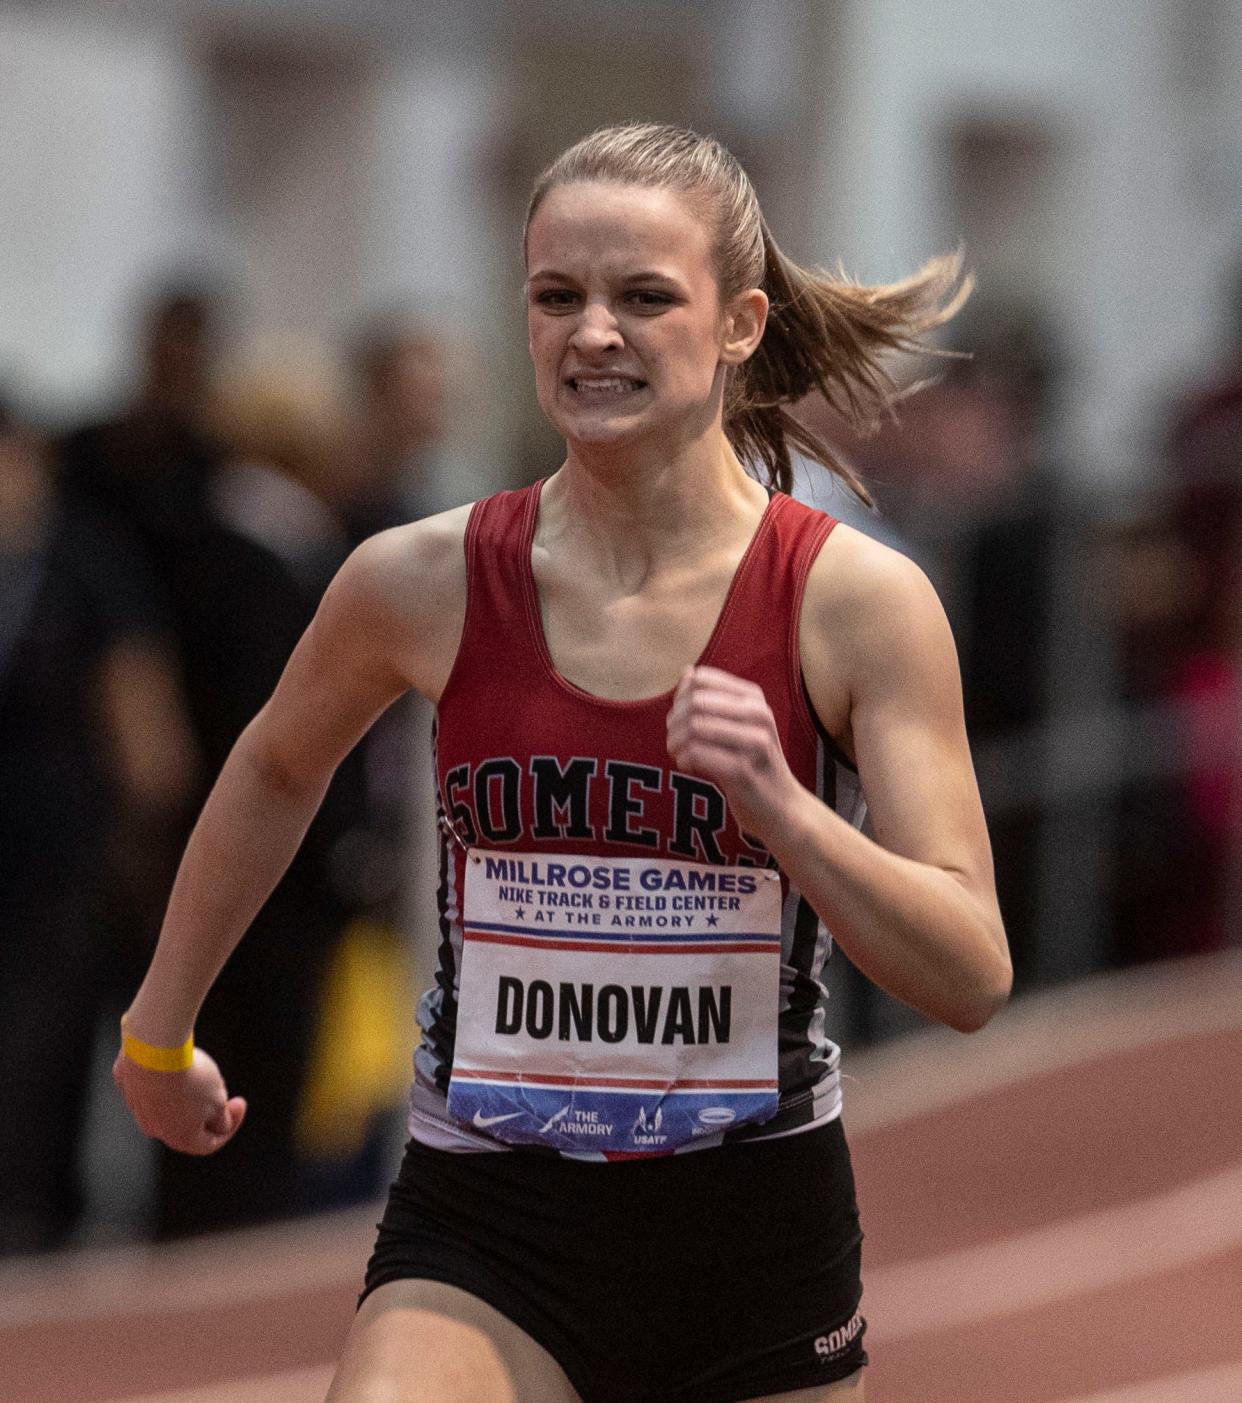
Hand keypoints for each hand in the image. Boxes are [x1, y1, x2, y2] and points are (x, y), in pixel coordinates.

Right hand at [112, 1045, 246, 1154]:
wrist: (154, 1047)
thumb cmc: (190, 1077)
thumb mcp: (217, 1100)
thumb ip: (221, 1118)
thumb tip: (219, 1124)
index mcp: (179, 1138)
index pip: (209, 1143)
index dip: (231, 1124)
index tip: (239, 1102)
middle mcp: (153, 1127)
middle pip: (187, 1123)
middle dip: (207, 1105)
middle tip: (218, 1083)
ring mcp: (136, 1105)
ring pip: (168, 1101)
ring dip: (187, 1089)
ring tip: (199, 1067)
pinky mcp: (126, 1082)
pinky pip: (151, 1081)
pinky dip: (165, 1072)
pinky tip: (175, 1054)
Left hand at [665, 665, 799, 840]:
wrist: (781, 808)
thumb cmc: (753, 764)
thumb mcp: (737, 725)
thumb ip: (712, 699)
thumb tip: (687, 672)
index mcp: (754, 698)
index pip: (701, 679)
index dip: (680, 697)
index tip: (680, 719)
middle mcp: (758, 714)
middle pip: (695, 701)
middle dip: (675, 721)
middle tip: (674, 740)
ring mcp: (754, 743)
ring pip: (695, 726)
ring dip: (676, 741)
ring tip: (678, 753)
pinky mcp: (744, 771)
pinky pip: (699, 754)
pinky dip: (684, 759)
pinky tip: (687, 766)